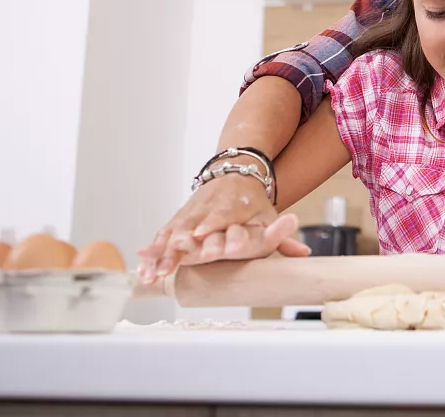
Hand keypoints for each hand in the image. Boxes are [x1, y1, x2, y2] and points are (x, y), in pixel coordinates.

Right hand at [137, 173, 309, 283]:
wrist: (235, 171)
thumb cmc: (254, 201)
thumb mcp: (269, 216)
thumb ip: (282, 237)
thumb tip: (303, 253)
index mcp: (230, 205)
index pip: (219, 217)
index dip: (209, 227)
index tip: (199, 238)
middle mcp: (206, 207)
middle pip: (190, 226)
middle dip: (178, 244)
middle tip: (169, 262)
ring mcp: (190, 212)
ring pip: (172, 232)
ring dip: (161, 252)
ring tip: (152, 272)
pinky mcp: (178, 219)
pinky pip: (162, 235)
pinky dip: (152, 250)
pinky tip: (142, 266)